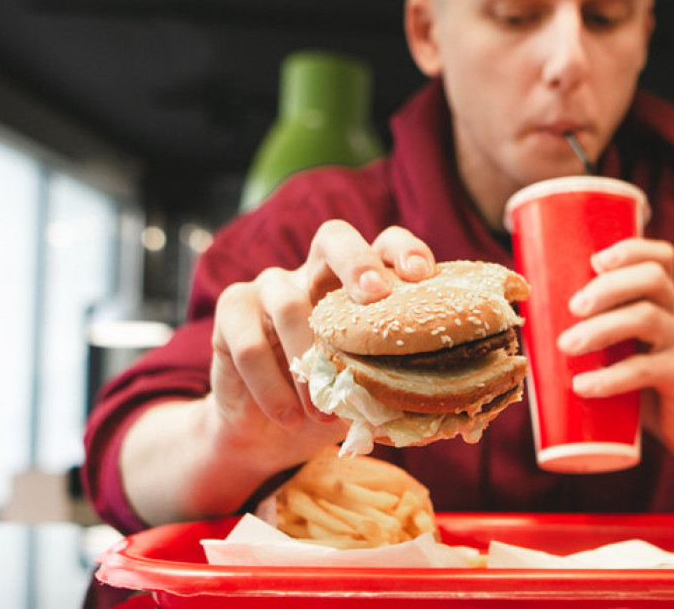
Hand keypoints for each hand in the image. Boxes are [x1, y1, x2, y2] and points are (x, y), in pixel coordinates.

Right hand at [207, 220, 435, 460]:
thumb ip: (396, 388)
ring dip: (307, 360)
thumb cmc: (329, 405)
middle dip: (357, 261)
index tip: (421, 276)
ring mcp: (269, 287)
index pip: (385, 244)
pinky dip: (271, 386)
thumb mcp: (367, 395)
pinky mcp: (232, 312)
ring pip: (288, 302)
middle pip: (333, 237)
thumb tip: (441, 410)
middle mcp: (314, 273)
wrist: (266, 436)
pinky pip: (248, 344)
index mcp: (356, 284)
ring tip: (323, 410)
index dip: (404, 251)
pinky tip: (288, 417)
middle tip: (375, 296)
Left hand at [555, 238, 673, 462]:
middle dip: (607, 286)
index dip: (629, 250)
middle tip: (572, 307)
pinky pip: (647, 369)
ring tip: (566, 346)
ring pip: (647, 317)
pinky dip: (611, 377)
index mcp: (666, 299)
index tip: (594, 261)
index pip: (660, 257)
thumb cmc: (645, 382)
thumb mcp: (627, 346)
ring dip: (601, 328)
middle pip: (652, 278)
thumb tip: (533, 320)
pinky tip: (583, 386)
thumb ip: (599, 328)